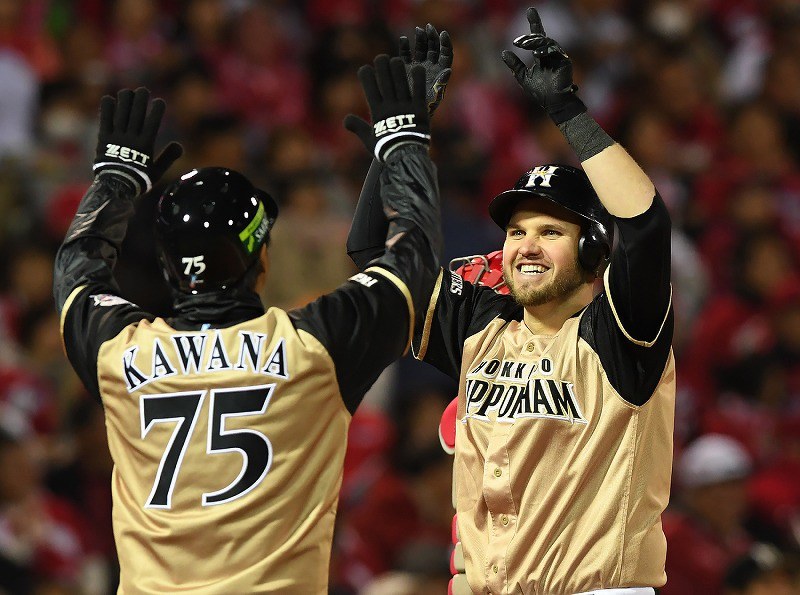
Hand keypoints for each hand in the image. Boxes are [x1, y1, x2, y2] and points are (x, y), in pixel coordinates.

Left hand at [93, 87, 182, 195]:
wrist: (116, 187)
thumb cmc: (139, 180)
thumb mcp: (157, 171)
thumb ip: (168, 157)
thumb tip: (179, 145)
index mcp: (145, 145)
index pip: (152, 123)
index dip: (156, 110)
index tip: (159, 101)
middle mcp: (131, 138)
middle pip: (136, 114)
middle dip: (140, 100)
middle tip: (143, 90)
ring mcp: (117, 138)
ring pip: (121, 114)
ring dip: (124, 101)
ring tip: (127, 92)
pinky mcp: (104, 139)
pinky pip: (105, 121)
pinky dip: (107, 109)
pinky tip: (109, 99)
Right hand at [344, 55, 429, 161]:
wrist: (405, 157)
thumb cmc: (386, 149)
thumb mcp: (368, 140)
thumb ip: (358, 127)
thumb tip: (345, 120)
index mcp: (378, 112)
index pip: (370, 88)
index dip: (366, 75)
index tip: (365, 69)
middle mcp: (391, 106)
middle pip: (385, 80)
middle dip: (382, 66)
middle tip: (381, 58)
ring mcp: (406, 106)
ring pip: (400, 81)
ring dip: (397, 68)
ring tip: (396, 60)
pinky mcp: (419, 109)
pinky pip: (419, 90)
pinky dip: (418, 78)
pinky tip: (417, 68)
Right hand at [398, 23, 451, 113]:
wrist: (409, 114)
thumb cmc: (425, 108)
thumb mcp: (435, 96)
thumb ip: (441, 83)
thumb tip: (448, 69)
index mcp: (440, 72)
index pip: (446, 54)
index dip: (445, 43)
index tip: (442, 34)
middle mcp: (430, 67)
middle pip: (434, 48)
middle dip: (432, 37)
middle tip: (429, 28)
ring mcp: (418, 66)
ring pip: (421, 48)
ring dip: (420, 39)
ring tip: (418, 31)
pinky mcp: (405, 68)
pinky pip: (406, 54)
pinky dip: (405, 46)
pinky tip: (404, 40)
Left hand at [501, 7, 585, 123]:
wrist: (552, 103)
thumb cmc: (540, 92)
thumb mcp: (522, 77)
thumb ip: (515, 65)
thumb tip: (503, 52)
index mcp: (541, 55)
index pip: (538, 36)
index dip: (535, 22)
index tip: (530, 10)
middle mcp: (550, 53)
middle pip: (540, 37)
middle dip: (529, 38)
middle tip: (518, 42)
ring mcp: (558, 56)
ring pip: (546, 42)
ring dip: (534, 42)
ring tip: (523, 46)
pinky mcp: (564, 61)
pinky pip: (554, 51)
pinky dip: (545, 50)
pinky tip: (536, 54)